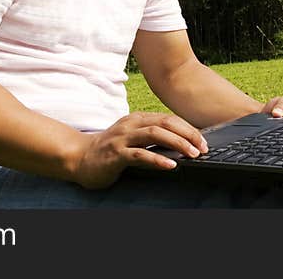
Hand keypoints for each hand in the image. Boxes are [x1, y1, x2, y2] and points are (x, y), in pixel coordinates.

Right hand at [72, 112, 208, 188]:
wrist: (79, 157)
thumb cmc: (109, 151)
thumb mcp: (133, 140)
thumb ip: (152, 140)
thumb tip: (180, 147)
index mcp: (137, 119)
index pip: (168, 119)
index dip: (188, 128)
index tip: (203, 141)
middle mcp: (131, 124)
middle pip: (165, 123)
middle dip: (188, 134)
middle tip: (203, 147)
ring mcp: (123, 137)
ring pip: (155, 134)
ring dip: (177, 143)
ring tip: (192, 154)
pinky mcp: (116, 153)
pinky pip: (140, 154)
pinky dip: (157, 159)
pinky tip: (170, 164)